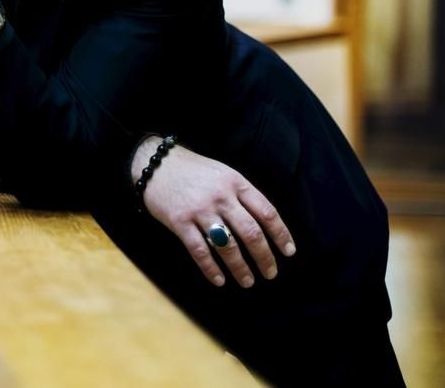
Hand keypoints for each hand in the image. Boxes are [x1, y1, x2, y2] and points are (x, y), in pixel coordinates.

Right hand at [134, 140, 296, 288]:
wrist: (155, 163)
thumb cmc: (193, 171)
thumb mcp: (222, 174)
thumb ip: (241, 195)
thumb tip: (263, 225)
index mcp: (236, 183)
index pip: (266, 212)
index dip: (280, 234)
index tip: (289, 252)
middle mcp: (221, 196)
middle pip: (250, 232)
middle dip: (264, 257)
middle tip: (270, 273)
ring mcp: (199, 209)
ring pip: (227, 245)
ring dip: (240, 267)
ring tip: (247, 282)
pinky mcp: (179, 221)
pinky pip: (199, 250)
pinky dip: (211, 268)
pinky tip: (219, 280)